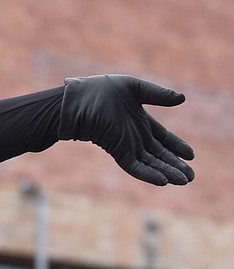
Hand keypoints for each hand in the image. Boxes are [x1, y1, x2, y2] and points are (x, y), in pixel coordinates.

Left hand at [58, 75, 194, 185]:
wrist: (77, 100)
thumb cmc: (99, 90)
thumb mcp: (134, 88)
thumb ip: (157, 94)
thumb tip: (183, 98)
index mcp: (139, 121)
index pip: (162, 138)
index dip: (177, 147)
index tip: (191, 156)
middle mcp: (134, 136)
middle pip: (159, 154)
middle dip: (175, 165)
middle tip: (191, 177)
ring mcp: (126, 145)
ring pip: (151, 163)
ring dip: (167, 172)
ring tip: (184, 181)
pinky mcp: (117, 151)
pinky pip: (135, 166)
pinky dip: (148, 174)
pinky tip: (163, 181)